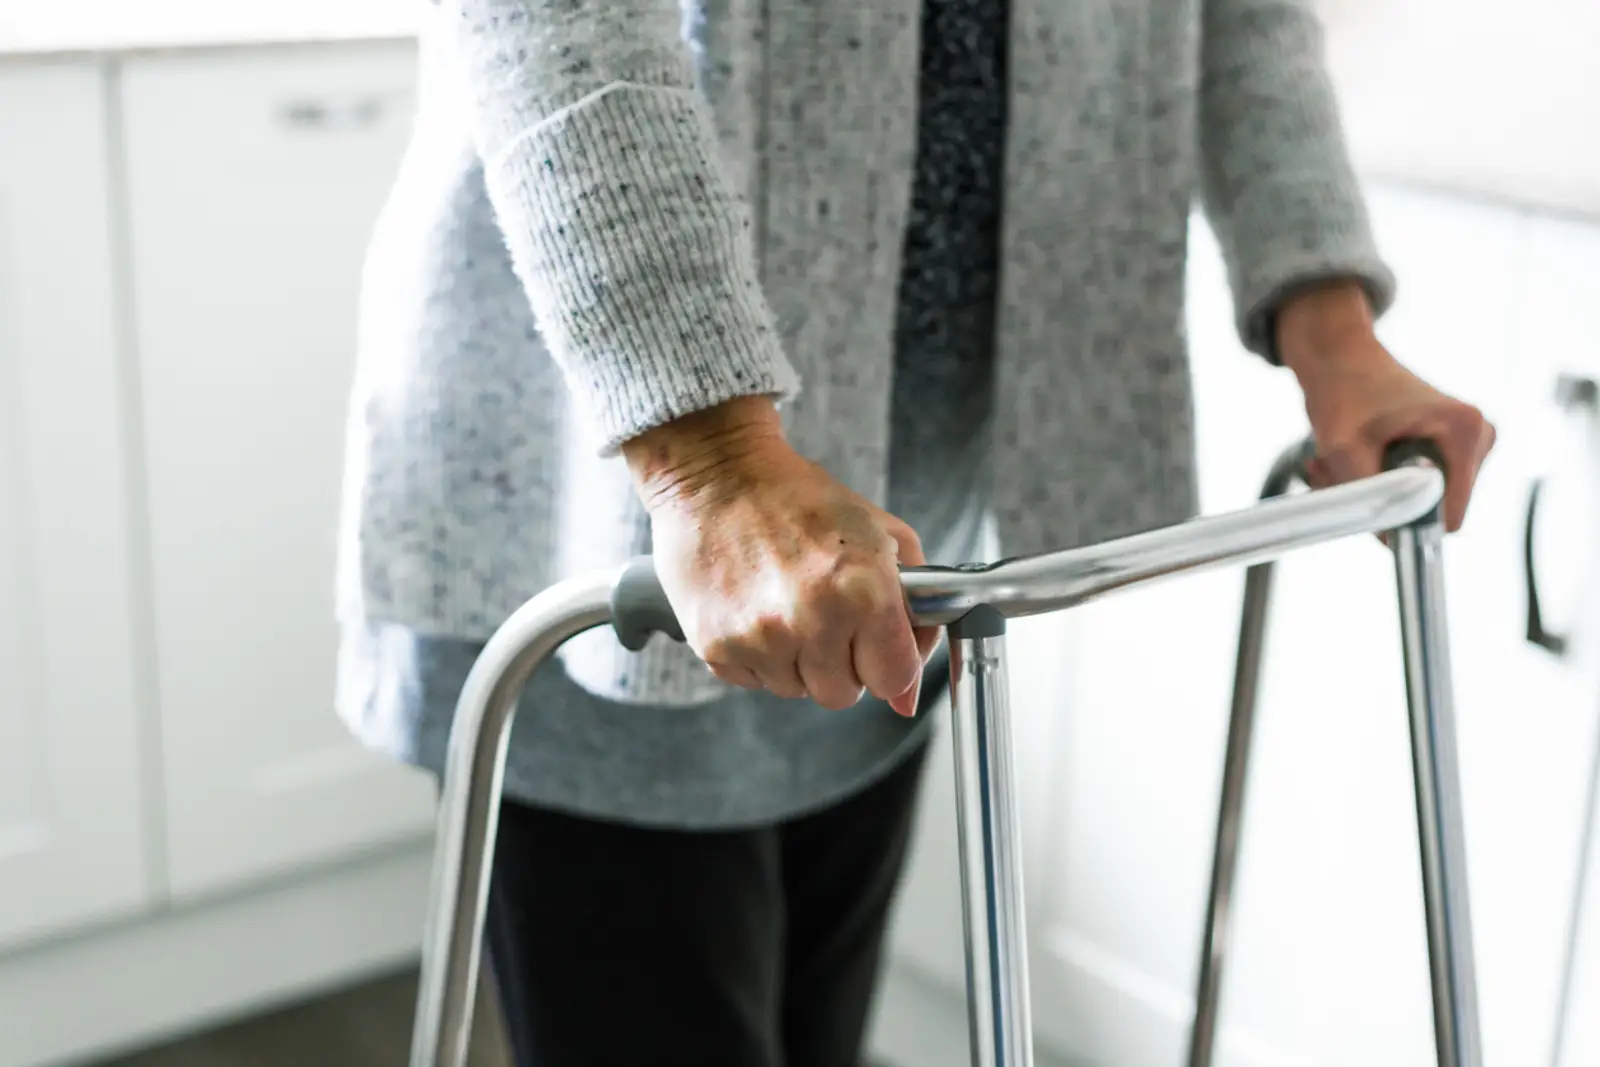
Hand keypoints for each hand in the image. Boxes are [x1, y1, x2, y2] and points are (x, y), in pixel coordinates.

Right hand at [622, 397, 938, 715]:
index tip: (879, 646)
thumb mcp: (883, 535)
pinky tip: (756, 609)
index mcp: (863, 591)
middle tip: (828, 615)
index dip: (891, 663)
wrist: (716, 476)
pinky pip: (753, 681)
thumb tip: (907, 698)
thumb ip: (916, 612)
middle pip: (844, 694)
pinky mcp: (716, 647)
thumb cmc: (799, 499)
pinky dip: (759, 655)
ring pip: (797, 691)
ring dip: (799, 660)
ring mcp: (760, 639)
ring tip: (787, 605)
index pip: (895, 679)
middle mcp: (811, 621)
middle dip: (844, 662)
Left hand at [1277, 281, 1495, 531]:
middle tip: (1341, 472)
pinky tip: (1354, 456)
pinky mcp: (1453, 447)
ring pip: (1420, 500)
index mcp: (1465, 430)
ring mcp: (1470, 442)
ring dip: (1374, 490)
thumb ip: (1371, 497)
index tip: (1369, 510)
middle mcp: (1479, 435)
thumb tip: (1394, 541)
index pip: (1451, 514)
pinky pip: (1417, 487)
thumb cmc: (1341, 391)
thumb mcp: (1343, 450)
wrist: (1339, 355)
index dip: (1407, 522)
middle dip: (1383, 500)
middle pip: (1433, 508)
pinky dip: (1378, 480)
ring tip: (1344, 459)